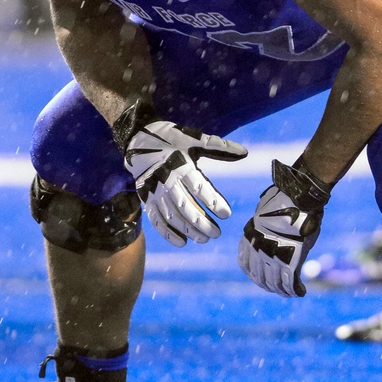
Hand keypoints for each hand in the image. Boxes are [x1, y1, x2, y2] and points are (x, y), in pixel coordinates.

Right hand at [112, 102, 246, 247]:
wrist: (137, 141)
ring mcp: (154, 192)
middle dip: (202, 222)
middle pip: (185, 206)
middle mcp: (166, 180)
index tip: (227, 214)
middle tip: (217, 234)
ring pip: (172, 216)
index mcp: (180, 165)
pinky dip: (167, 233)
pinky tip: (182, 242)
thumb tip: (244, 152)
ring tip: (204, 239)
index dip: (213, 202)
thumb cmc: (171, 139)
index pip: (199, 188)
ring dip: (188, 230)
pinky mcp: (145, 199)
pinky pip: (155, 220)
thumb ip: (218, 147)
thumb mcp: (193, 138)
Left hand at [238, 160, 331, 296]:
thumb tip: (269, 226)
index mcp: (249, 239)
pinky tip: (301, 292)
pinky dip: (296, 290)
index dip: (254, 275)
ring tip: (290, 293)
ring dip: (282, 291)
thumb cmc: (285, 201)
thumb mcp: (265, 214)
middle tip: (278, 289)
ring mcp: (273, 258)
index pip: (246, 265)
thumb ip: (264, 228)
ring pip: (275, 284)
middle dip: (268, 286)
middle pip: (260, 278)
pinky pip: (290, 284)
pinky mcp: (290, 262)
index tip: (261, 278)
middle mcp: (258, 251)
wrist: (297, 198)